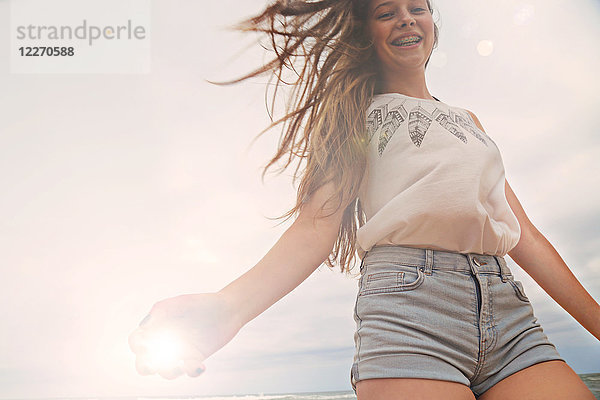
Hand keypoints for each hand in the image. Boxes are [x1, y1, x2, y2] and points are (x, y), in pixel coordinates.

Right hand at [128, 291, 242, 378]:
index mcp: (157, 328)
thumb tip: (145, 327)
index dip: (136, 344)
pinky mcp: (195, 358)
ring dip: (169, 372)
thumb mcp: (179, 303)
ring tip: (181, 365)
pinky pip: (189, 370)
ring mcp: (179, 352)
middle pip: (144, 362)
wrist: (227, 309)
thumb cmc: (200, 303)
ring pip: (165, 371)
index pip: (136, 340)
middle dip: (144, 367)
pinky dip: (192, 371)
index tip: (146, 342)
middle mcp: (165, 342)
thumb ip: (160, 311)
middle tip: (151, 366)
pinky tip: (200, 365)